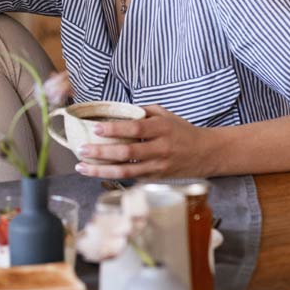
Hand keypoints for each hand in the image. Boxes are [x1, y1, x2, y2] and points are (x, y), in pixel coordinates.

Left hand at [73, 105, 215, 178]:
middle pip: (127, 152)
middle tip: (81, 150)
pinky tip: (97, 173)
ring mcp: (159, 166)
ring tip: (82, 167)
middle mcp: (161, 149)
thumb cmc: (182, 131)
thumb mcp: (165, 115)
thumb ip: (141, 112)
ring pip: (127, 171)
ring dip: (102, 170)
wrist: (207, 153)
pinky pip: (132, 179)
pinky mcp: (157, 179)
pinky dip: (114, 177)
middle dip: (101, 152)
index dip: (115, 129)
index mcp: (162, 129)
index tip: (96, 128)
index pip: (135, 128)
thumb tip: (115, 109)